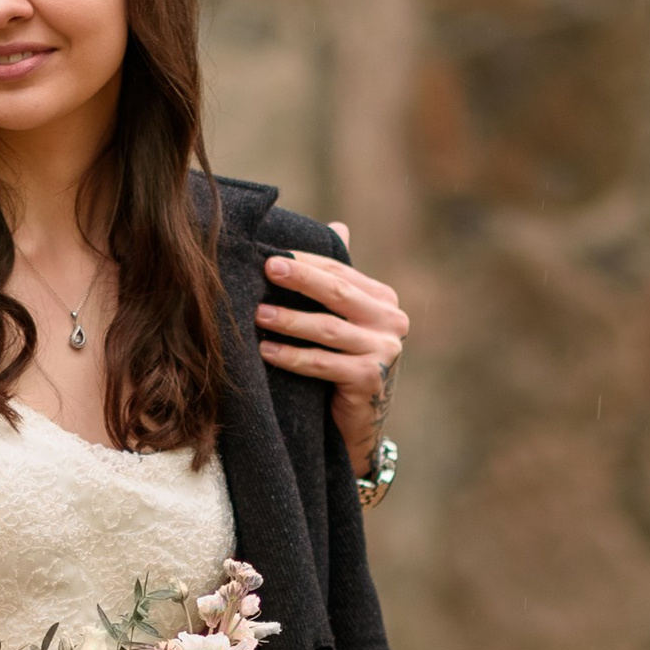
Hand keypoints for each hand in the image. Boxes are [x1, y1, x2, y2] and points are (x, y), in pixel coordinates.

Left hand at [258, 240, 404, 475]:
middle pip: (337, 293)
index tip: (270, 255)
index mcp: (384, 300)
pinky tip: (267, 351)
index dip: (305, 262)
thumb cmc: (343, 365)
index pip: (340, 272)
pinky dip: (292, 357)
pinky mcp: (371, 378)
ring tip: (257, 314)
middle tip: (266, 268)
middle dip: (299, 279)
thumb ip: (338, 281)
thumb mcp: (343, 322)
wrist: (358, 423)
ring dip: (289, 320)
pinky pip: (323, 363)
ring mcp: (385, 351)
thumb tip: (337, 226)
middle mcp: (391, 322)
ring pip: (327, 329)